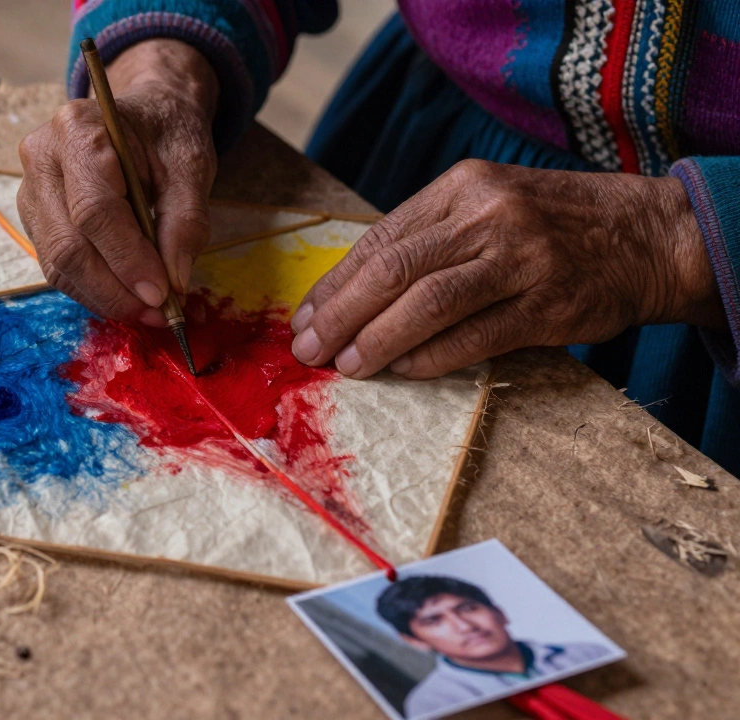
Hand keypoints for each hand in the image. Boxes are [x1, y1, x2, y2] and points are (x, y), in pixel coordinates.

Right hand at [17, 39, 218, 325]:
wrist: (144, 111)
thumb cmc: (166, 132)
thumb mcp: (191, 165)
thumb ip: (186, 221)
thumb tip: (174, 282)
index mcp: (78, 129)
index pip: (94, 210)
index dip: (127, 259)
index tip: (162, 294)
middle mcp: (41, 158)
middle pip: (68, 245)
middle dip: (114, 290)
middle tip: (158, 313)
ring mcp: (31, 190)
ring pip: (58, 264)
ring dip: (104, 297)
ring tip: (148, 311)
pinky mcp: (35, 217)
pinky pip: (58, 266)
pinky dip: (94, 289)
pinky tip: (127, 296)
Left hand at [290, 160, 723, 378]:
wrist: (649, 235)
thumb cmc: (551, 226)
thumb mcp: (488, 206)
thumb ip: (428, 239)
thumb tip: (350, 294)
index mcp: (462, 187)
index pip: (380, 240)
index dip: (335, 285)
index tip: (305, 319)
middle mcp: (488, 215)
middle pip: (394, 270)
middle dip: (341, 315)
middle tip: (309, 350)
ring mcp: (520, 258)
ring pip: (428, 303)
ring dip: (377, 340)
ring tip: (348, 367)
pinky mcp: (548, 303)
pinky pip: (474, 336)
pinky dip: (431, 356)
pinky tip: (404, 370)